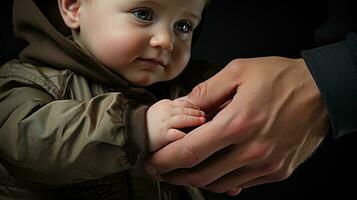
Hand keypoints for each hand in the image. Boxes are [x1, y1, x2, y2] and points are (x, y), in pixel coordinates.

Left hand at [145, 57, 328, 194]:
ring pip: (220, 184)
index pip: (190, 151)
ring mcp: (265, 165)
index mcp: (237, 123)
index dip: (165, 160)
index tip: (152, 162)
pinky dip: (222, 180)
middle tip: (162, 170)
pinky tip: (214, 170)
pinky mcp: (277, 171)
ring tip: (184, 170)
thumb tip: (185, 106)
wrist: (322, 93)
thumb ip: (207, 91)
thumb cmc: (281, 79)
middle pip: (201, 175)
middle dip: (175, 175)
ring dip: (197, 179)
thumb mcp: (239, 71)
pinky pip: (241, 183)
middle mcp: (251, 150)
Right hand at [147, 98, 205, 151]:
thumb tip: (190, 109)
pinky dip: (185, 135)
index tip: (200, 110)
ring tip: (202, 122)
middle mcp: (165, 112)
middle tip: (204, 116)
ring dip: (195, 120)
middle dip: (197, 112)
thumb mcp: (160, 110)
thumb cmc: (149, 123)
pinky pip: (177, 134)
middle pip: (186, 109)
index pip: (184, 102)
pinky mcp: (163, 135)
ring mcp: (164, 123)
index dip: (194, 106)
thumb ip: (173, 109)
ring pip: (184, 119)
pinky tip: (192, 136)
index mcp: (165, 104)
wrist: (132, 133)